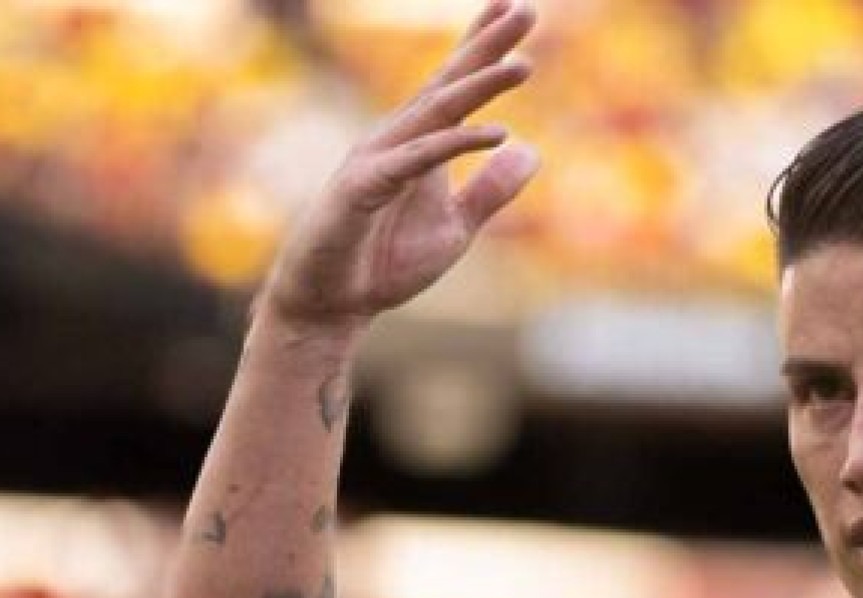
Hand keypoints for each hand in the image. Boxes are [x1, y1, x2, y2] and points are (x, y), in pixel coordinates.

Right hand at [261, 0, 539, 325]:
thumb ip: (490, 190)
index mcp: (419, 142)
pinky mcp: (362, 188)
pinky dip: (454, 145)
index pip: (456, 86)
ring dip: (479, 85)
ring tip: (524, 64)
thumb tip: (531, 149)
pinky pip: (416, 161)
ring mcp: (378, 158)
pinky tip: (497, 133)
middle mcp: (397, 138)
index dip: (485, 47)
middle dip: (487, 45)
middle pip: (448, 83)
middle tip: (527, 8)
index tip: (516, 8)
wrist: (331, 304)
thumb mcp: (455, 228)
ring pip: (435, 112)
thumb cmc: (383, 262)